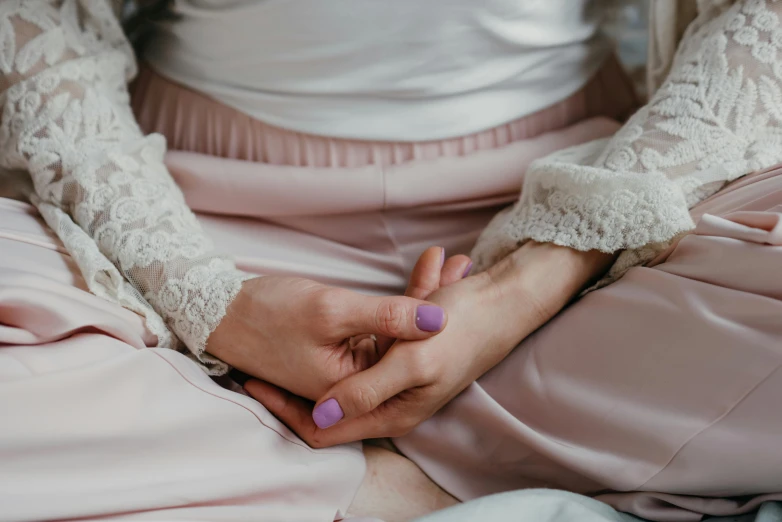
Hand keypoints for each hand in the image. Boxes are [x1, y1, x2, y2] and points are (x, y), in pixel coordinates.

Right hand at [206, 247, 470, 400]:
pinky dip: (400, 302)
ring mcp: (349, 369)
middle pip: (408, 345)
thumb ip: (387, 316)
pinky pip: (381, 328)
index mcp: (355, 390)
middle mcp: (356, 387)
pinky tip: (423, 273)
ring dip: (422, 298)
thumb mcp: (331, 310)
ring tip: (451, 263)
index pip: (411, 354)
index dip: (438, 317)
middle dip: (436, 303)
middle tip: (462, 264)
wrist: (218, 313)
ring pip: (398, 334)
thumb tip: (441, 320)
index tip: (461, 279)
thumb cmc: (267, 313)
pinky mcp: (342, 353)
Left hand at [245, 242, 614, 445]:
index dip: (287, 411)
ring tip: (374, 291)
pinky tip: (428, 267)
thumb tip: (320, 415)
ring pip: (360, 350)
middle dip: (322, 353)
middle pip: (335, 390)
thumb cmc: (462, 329)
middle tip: (298, 326)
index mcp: (392, 411)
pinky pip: (385, 327)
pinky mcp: (405, 345)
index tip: (258, 381)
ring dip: (364, 317)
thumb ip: (364, 388)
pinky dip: (396, 301)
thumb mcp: (410, 360)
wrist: (509, 302)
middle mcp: (392, 397)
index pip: (323, 429)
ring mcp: (397, 370)